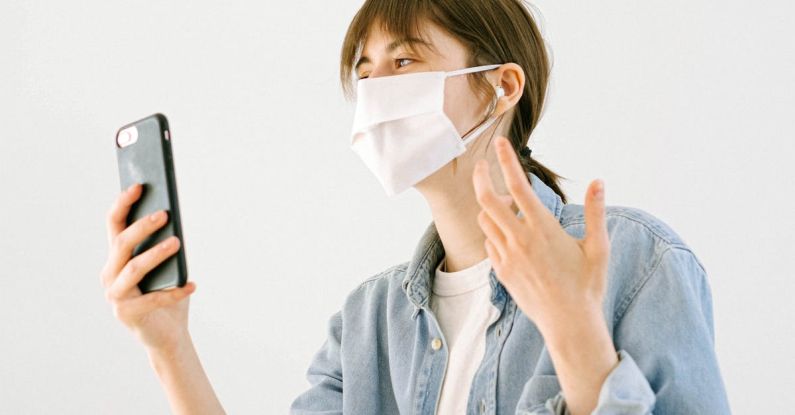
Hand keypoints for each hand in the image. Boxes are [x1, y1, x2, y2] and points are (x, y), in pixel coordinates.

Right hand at [100, 183, 195, 352]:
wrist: (168, 336)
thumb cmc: (167, 295)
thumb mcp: (167, 267)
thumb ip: (165, 245)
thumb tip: (174, 218)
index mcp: (116, 258)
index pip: (114, 225)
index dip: (123, 204)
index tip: (138, 186)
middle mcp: (110, 275)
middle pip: (122, 243)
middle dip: (142, 226)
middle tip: (165, 214)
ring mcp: (115, 296)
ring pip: (133, 268)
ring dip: (155, 253)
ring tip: (177, 242)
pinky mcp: (127, 314)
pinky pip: (152, 299)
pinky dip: (174, 291)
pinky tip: (193, 284)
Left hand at [472, 136, 610, 338]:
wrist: (568, 324)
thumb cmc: (587, 286)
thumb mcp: (598, 247)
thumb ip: (595, 211)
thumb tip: (598, 181)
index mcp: (543, 229)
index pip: (518, 186)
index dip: (506, 161)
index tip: (499, 143)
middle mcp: (520, 240)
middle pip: (487, 200)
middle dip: (481, 177)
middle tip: (481, 165)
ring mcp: (507, 257)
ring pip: (485, 221)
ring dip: (490, 208)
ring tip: (507, 205)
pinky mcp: (501, 272)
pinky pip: (488, 243)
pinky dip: (494, 232)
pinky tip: (510, 235)